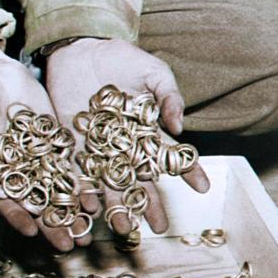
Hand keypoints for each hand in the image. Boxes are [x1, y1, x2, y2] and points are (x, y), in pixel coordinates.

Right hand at [0, 43, 88, 250]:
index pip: (6, 203)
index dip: (19, 219)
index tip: (33, 232)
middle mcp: (18, 173)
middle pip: (37, 205)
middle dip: (53, 226)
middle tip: (69, 246)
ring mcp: (38, 159)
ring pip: (58, 191)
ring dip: (73, 212)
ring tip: (87, 229)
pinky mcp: (55, 143)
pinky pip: (70, 167)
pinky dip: (82, 184)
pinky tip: (95, 200)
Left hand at [46, 38, 209, 233]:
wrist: (81, 49)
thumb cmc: (122, 59)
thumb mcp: (153, 73)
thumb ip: (168, 97)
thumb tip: (179, 128)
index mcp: (147, 133)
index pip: (171, 157)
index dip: (188, 172)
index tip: (203, 188)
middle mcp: (125, 148)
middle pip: (140, 182)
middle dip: (150, 206)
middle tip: (159, 228)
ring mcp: (100, 150)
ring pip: (111, 185)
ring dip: (117, 208)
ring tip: (124, 228)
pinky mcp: (74, 147)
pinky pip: (80, 174)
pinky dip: (84, 192)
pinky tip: (90, 209)